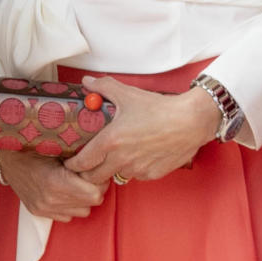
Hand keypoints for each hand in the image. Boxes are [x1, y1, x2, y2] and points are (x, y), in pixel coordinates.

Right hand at [0, 149, 107, 222]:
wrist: (3, 155)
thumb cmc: (32, 144)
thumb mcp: (57, 144)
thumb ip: (80, 153)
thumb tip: (104, 154)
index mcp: (55, 182)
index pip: (94, 194)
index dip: (99, 180)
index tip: (94, 168)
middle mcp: (49, 200)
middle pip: (92, 203)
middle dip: (94, 187)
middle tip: (87, 172)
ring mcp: (43, 208)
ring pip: (83, 211)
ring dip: (83, 197)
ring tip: (75, 180)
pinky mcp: (39, 211)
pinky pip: (68, 216)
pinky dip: (70, 204)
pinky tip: (64, 188)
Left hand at [64, 76, 218, 183]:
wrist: (191, 121)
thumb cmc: (159, 108)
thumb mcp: (128, 94)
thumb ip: (104, 88)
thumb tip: (86, 83)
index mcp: (111, 141)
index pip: (81, 163)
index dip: (72, 164)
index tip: (70, 162)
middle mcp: (121, 159)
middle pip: (94, 177)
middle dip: (88, 172)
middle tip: (89, 163)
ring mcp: (137, 169)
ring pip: (116, 176)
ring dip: (112, 169)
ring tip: (118, 155)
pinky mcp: (151, 175)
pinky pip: (135, 175)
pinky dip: (133, 168)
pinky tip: (138, 154)